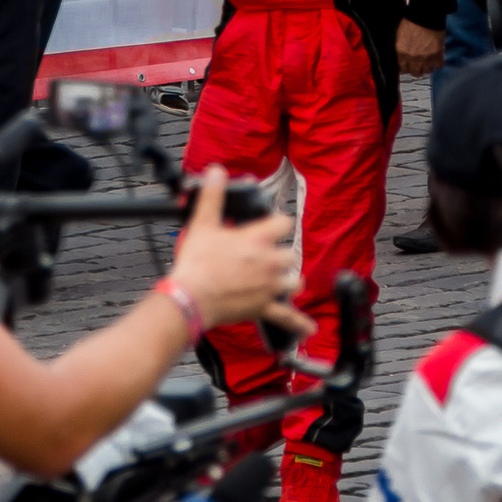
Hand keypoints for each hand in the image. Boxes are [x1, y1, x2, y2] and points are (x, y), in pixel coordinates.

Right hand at [167, 167, 303, 328]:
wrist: (191, 297)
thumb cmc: (196, 263)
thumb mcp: (202, 223)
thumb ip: (213, 196)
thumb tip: (216, 171)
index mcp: (258, 239)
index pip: (283, 223)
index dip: (277, 224)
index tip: (269, 227)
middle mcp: (270, 262)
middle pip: (291, 254)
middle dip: (280, 255)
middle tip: (264, 257)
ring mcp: (270, 286)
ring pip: (293, 282)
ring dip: (288, 280)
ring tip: (278, 280)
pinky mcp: (264, 308)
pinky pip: (287, 317)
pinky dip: (298, 324)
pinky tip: (310, 330)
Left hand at [396, 19, 444, 76]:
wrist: (426, 13)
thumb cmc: (411, 20)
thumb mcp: (399, 35)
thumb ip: (400, 48)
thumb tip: (401, 56)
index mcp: (401, 52)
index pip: (403, 69)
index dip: (407, 67)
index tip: (410, 64)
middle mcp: (412, 58)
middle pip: (415, 72)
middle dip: (417, 68)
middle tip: (420, 64)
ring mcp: (425, 58)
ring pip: (427, 71)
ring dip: (428, 66)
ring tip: (429, 61)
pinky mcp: (437, 54)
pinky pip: (439, 66)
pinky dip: (438, 63)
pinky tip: (437, 58)